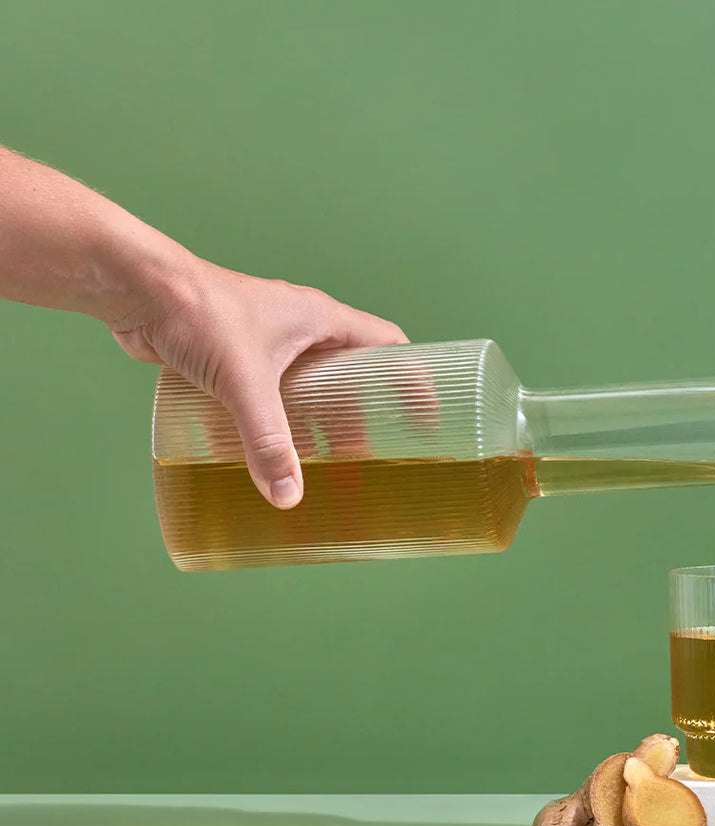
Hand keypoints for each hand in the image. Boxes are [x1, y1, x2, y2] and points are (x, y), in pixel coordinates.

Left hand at [109, 254, 409, 508]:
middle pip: (351, 373)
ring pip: (311, 384)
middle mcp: (301, 328)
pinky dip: (281, 417)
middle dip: (361, 414)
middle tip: (366, 454)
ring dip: (319, 418)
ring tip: (323, 460)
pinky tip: (271, 447)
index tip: (424, 417)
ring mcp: (268, 340)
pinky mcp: (236, 355)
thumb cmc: (198, 312)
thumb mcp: (245, 382)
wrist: (136, 288)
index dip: (411, 379)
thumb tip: (288, 495)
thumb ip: (268, 440)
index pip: (388, 345)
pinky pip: (274, 390)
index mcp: (322, 320)